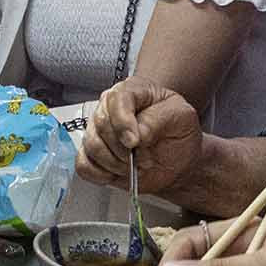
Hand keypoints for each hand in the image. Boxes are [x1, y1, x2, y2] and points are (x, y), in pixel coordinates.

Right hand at [79, 79, 202, 193]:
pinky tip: (117, 173)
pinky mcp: (92, 153)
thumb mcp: (182, 117)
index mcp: (133, 91)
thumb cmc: (179, 133)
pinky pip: (83, 164)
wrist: (177, 160)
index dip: (122, 121)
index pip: (117, 99)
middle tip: (141, 157)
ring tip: (133, 166)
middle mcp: (111, 107)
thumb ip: (159, 119)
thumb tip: (137, 132)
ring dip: (114, 163)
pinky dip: (100, 174)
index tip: (134, 141)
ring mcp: (98, 130)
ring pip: (91, 145)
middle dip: (122, 147)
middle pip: (100, 123)